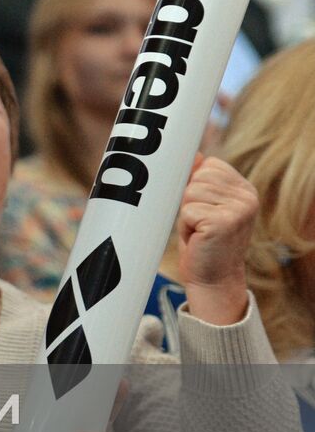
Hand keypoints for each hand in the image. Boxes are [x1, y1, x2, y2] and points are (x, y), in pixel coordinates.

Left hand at [176, 155, 255, 325]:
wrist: (214, 278)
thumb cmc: (203, 240)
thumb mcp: (204, 204)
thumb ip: (200, 180)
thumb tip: (194, 153)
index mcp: (244, 188)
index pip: (208, 165)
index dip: (194, 184)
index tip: (202, 206)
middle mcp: (247, 196)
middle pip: (196, 177)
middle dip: (187, 200)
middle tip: (198, 222)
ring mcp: (238, 209)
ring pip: (189, 192)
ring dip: (185, 213)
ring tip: (198, 230)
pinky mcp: (224, 222)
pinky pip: (186, 210)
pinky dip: (185, 225)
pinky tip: (198, 237)